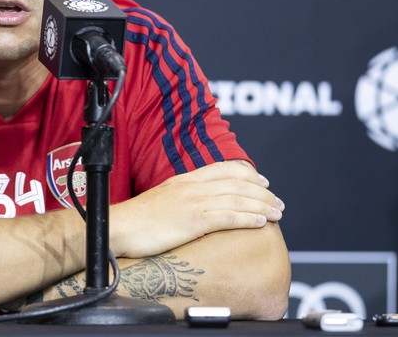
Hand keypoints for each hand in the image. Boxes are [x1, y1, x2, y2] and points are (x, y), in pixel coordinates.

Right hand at [110, 161, 283, 258]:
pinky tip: (262, 223)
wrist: (119, 227)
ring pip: (238, 199)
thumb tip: (193, 207)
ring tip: (278, 213)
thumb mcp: (160, 200)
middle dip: (262, 192)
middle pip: (236, 183)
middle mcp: (191, 187)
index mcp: (183, 180)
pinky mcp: (193, 221)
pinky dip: (249, 218)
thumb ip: (180, 198)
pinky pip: (228, 217)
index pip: (223, 169)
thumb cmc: (135, 220)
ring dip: (262, 205)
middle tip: (278, 202)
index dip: (247, 174)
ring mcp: (193, 203)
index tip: (262, 182)